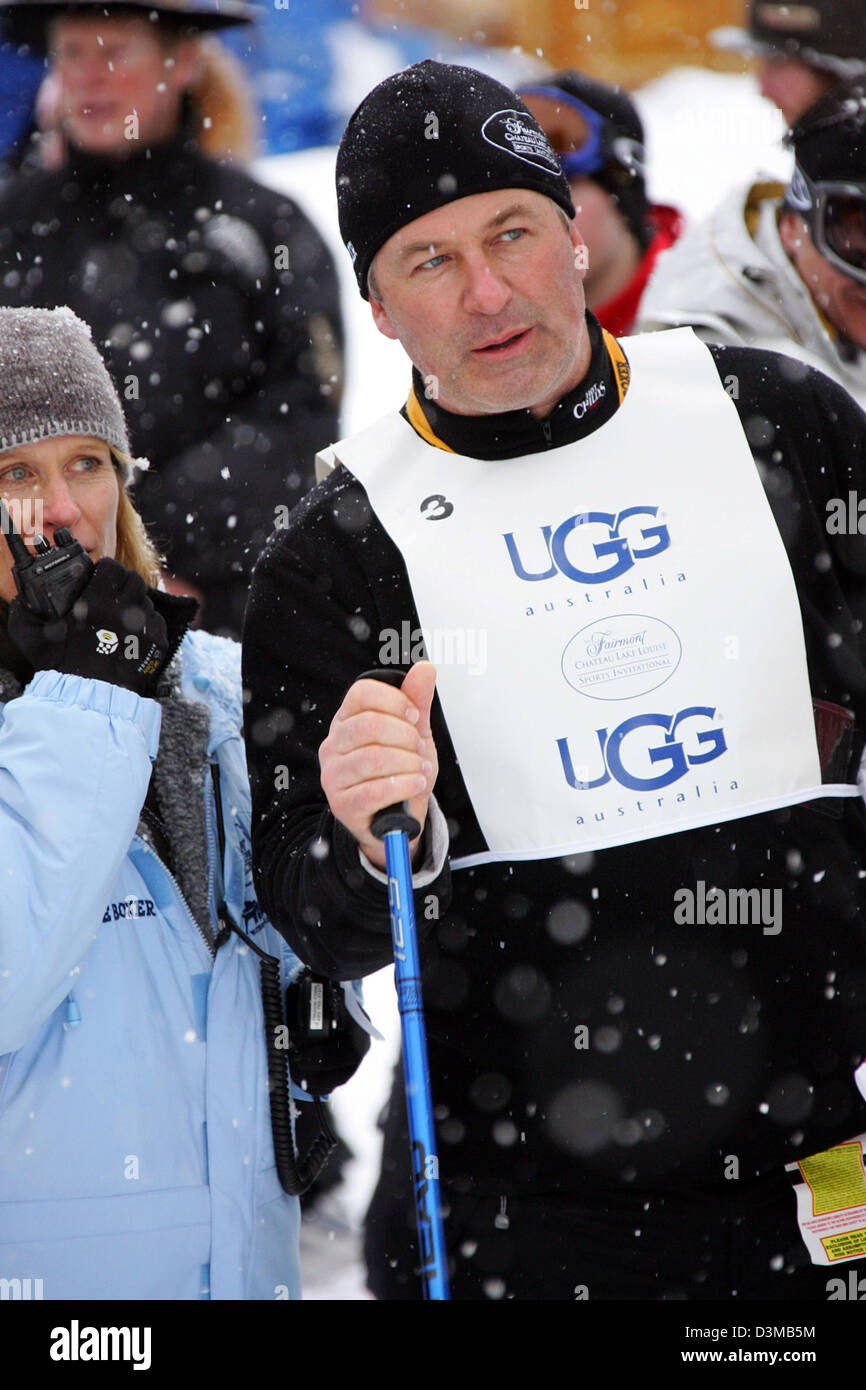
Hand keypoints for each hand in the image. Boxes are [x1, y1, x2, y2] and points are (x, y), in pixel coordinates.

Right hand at [8, 558, 168, 695]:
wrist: (91, 698)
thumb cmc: (63, 667)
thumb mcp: (34, 636)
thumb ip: (29, 610)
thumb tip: (31, 596)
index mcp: (98, 601)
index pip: (112, 567)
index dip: (105, 571)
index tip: (100, 580)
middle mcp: (126, 610)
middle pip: (134, 580)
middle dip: (123, 585)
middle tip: (112, 597)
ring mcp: (145, 626)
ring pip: (146, 601)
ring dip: (134, 606)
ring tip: (120, 622)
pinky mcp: (158, 642)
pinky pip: (157, 623)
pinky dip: (146, 627)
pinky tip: (131, 638)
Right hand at [319, 662, 437, 871]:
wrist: (398, 817)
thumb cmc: (401, 770)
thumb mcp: (415, 733)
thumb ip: (418, 701)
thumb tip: (425, 667)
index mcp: (346, 720)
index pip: (362, 693)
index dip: (394, 701)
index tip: (414, 716)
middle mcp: (333, 745)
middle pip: (369, 725)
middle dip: (406, 737)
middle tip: (419, 750)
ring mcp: (333, 776)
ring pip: (374, 758)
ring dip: (409, 764)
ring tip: (421, 770)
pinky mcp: (342, 805)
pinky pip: (374, 791)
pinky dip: (404, 785)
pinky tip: (416, 784)